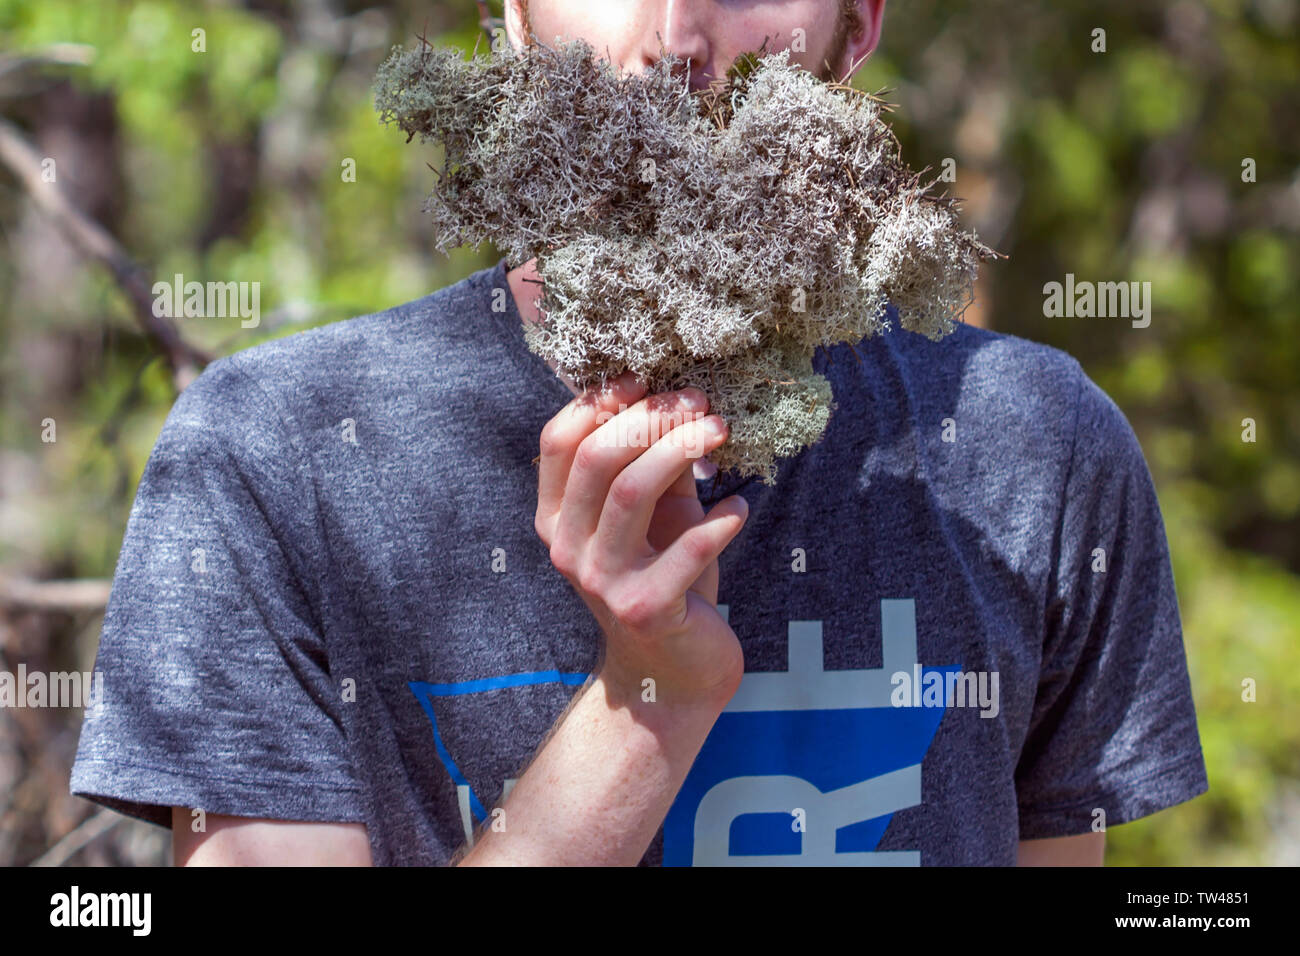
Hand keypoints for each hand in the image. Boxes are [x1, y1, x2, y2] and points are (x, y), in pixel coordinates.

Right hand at [534, 371, 749, 703]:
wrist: (672, 670)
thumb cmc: (664, 577)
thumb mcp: (654, 515)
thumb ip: (654, 465)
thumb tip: (681, 399)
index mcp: (557, 516)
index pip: (559, 441)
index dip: (600, 401)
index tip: (646, 379)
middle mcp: (567, 546)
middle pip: (596, 457)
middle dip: (652, 417)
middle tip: (700, 402)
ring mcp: (601, 580)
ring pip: (631, 491)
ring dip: (681, 451)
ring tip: (721, 431)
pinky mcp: (644, 608)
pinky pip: (684, 551)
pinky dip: (719, 521)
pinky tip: (739, 510)